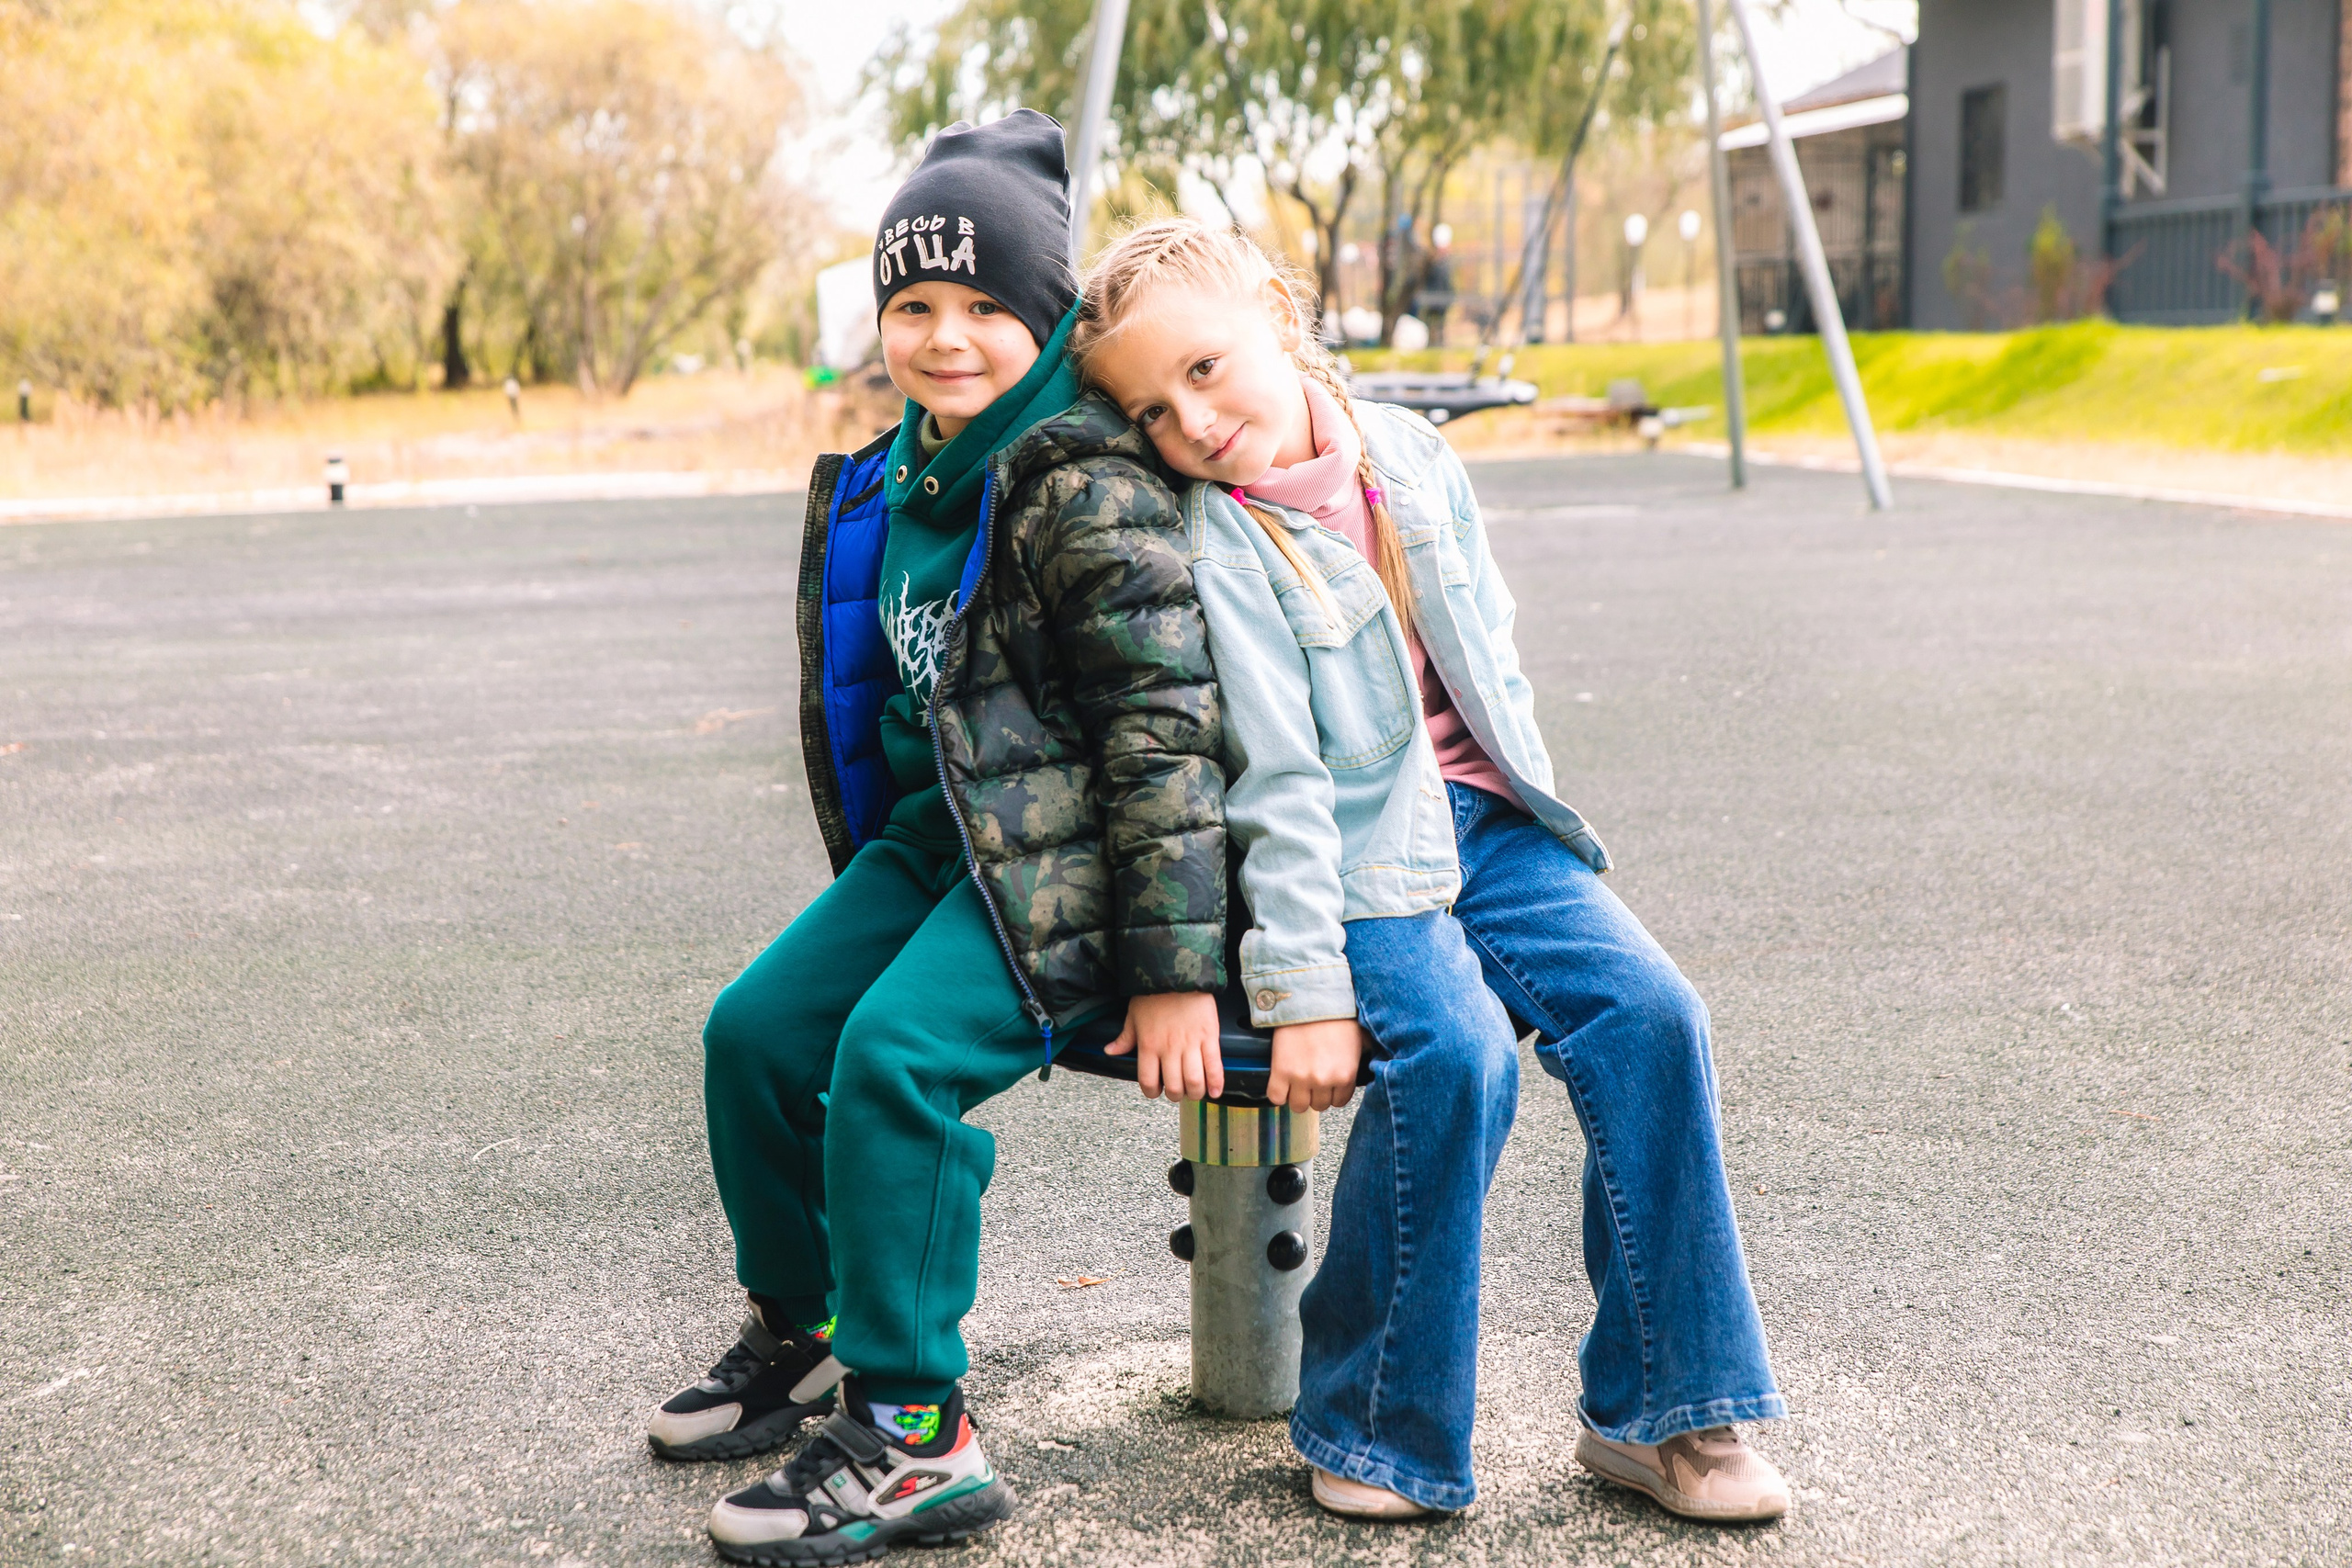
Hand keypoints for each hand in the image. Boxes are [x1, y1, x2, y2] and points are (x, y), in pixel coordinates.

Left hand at [1104, 991, 1222, 1101]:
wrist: (1178, 973)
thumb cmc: (1153, 994)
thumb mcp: (1133, 1016)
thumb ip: (1124, 1038)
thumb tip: (1110, 1051)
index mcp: (1148, 1045)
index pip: (1148, 1081)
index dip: (1152, 1092)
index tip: (1156, 1091)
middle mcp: (1169, 1049)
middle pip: (1174, 1086)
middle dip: (1176, 1095)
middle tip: (1178, 1091)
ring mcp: (1190, 1044)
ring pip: (1194, 1081)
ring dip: (1195, 1092)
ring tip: (1195, 1091)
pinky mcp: (1209, 1037)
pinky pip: (1214, 1066)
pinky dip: (1216, 1082)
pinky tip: (1215, 1091)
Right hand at [1265, 1019, 1364, 1112]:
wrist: (1309, 998)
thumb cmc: (1334, 1015)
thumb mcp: (1359, 1039)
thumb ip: (1358, 1061)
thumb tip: (1367, 1066)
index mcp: (1345, 1074)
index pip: (1339, 1101)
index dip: (1332, 1092)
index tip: (1327, 1085)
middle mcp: (1324, 1080)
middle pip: (1319, 1105)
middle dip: (1315, 1094)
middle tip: (1312, 1080)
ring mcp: (1301, 1078)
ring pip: (1299, 1106)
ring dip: (1298, 1096)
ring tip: (1297, 1082)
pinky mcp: (1281, 1071)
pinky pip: (1277, 1097)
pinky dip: (1278, 1093)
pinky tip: (1282, 1083)